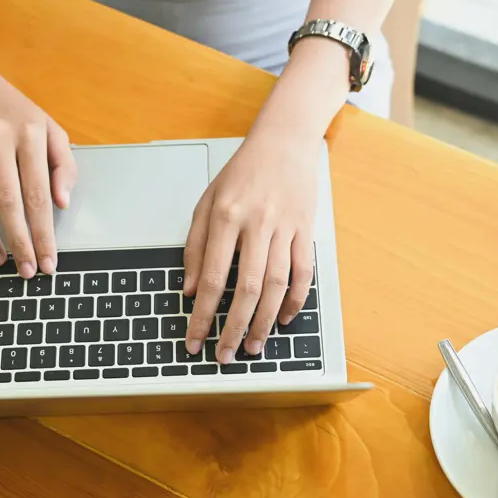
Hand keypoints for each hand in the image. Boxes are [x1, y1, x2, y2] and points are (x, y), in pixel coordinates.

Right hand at [0, 67, 77, 277]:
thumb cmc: (17, 113)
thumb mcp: (51, 129)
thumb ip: (64, 165)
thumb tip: (62, 203)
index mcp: (29, 134)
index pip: (39, 193)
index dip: (44, 231)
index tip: (49, 260)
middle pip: (8, 201)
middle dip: (20, 241)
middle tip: (27, 269)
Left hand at [183, 132, 319, 363]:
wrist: (284, 141)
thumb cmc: (242, 171)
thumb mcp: (206, 202)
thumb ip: (196, 246)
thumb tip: (191, 290)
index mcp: (225, 217)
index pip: (213, 278)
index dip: (202, 315)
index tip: (194, 340)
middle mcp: (256, 224)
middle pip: (246, 289)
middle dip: (233, 328)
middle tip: (225, 355)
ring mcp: (284, 228)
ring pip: (275, 285)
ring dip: (263, 322)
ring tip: (252, 346)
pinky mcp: (306, 230)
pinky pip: (302, 272)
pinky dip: (294, 300)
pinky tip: (282, 319)